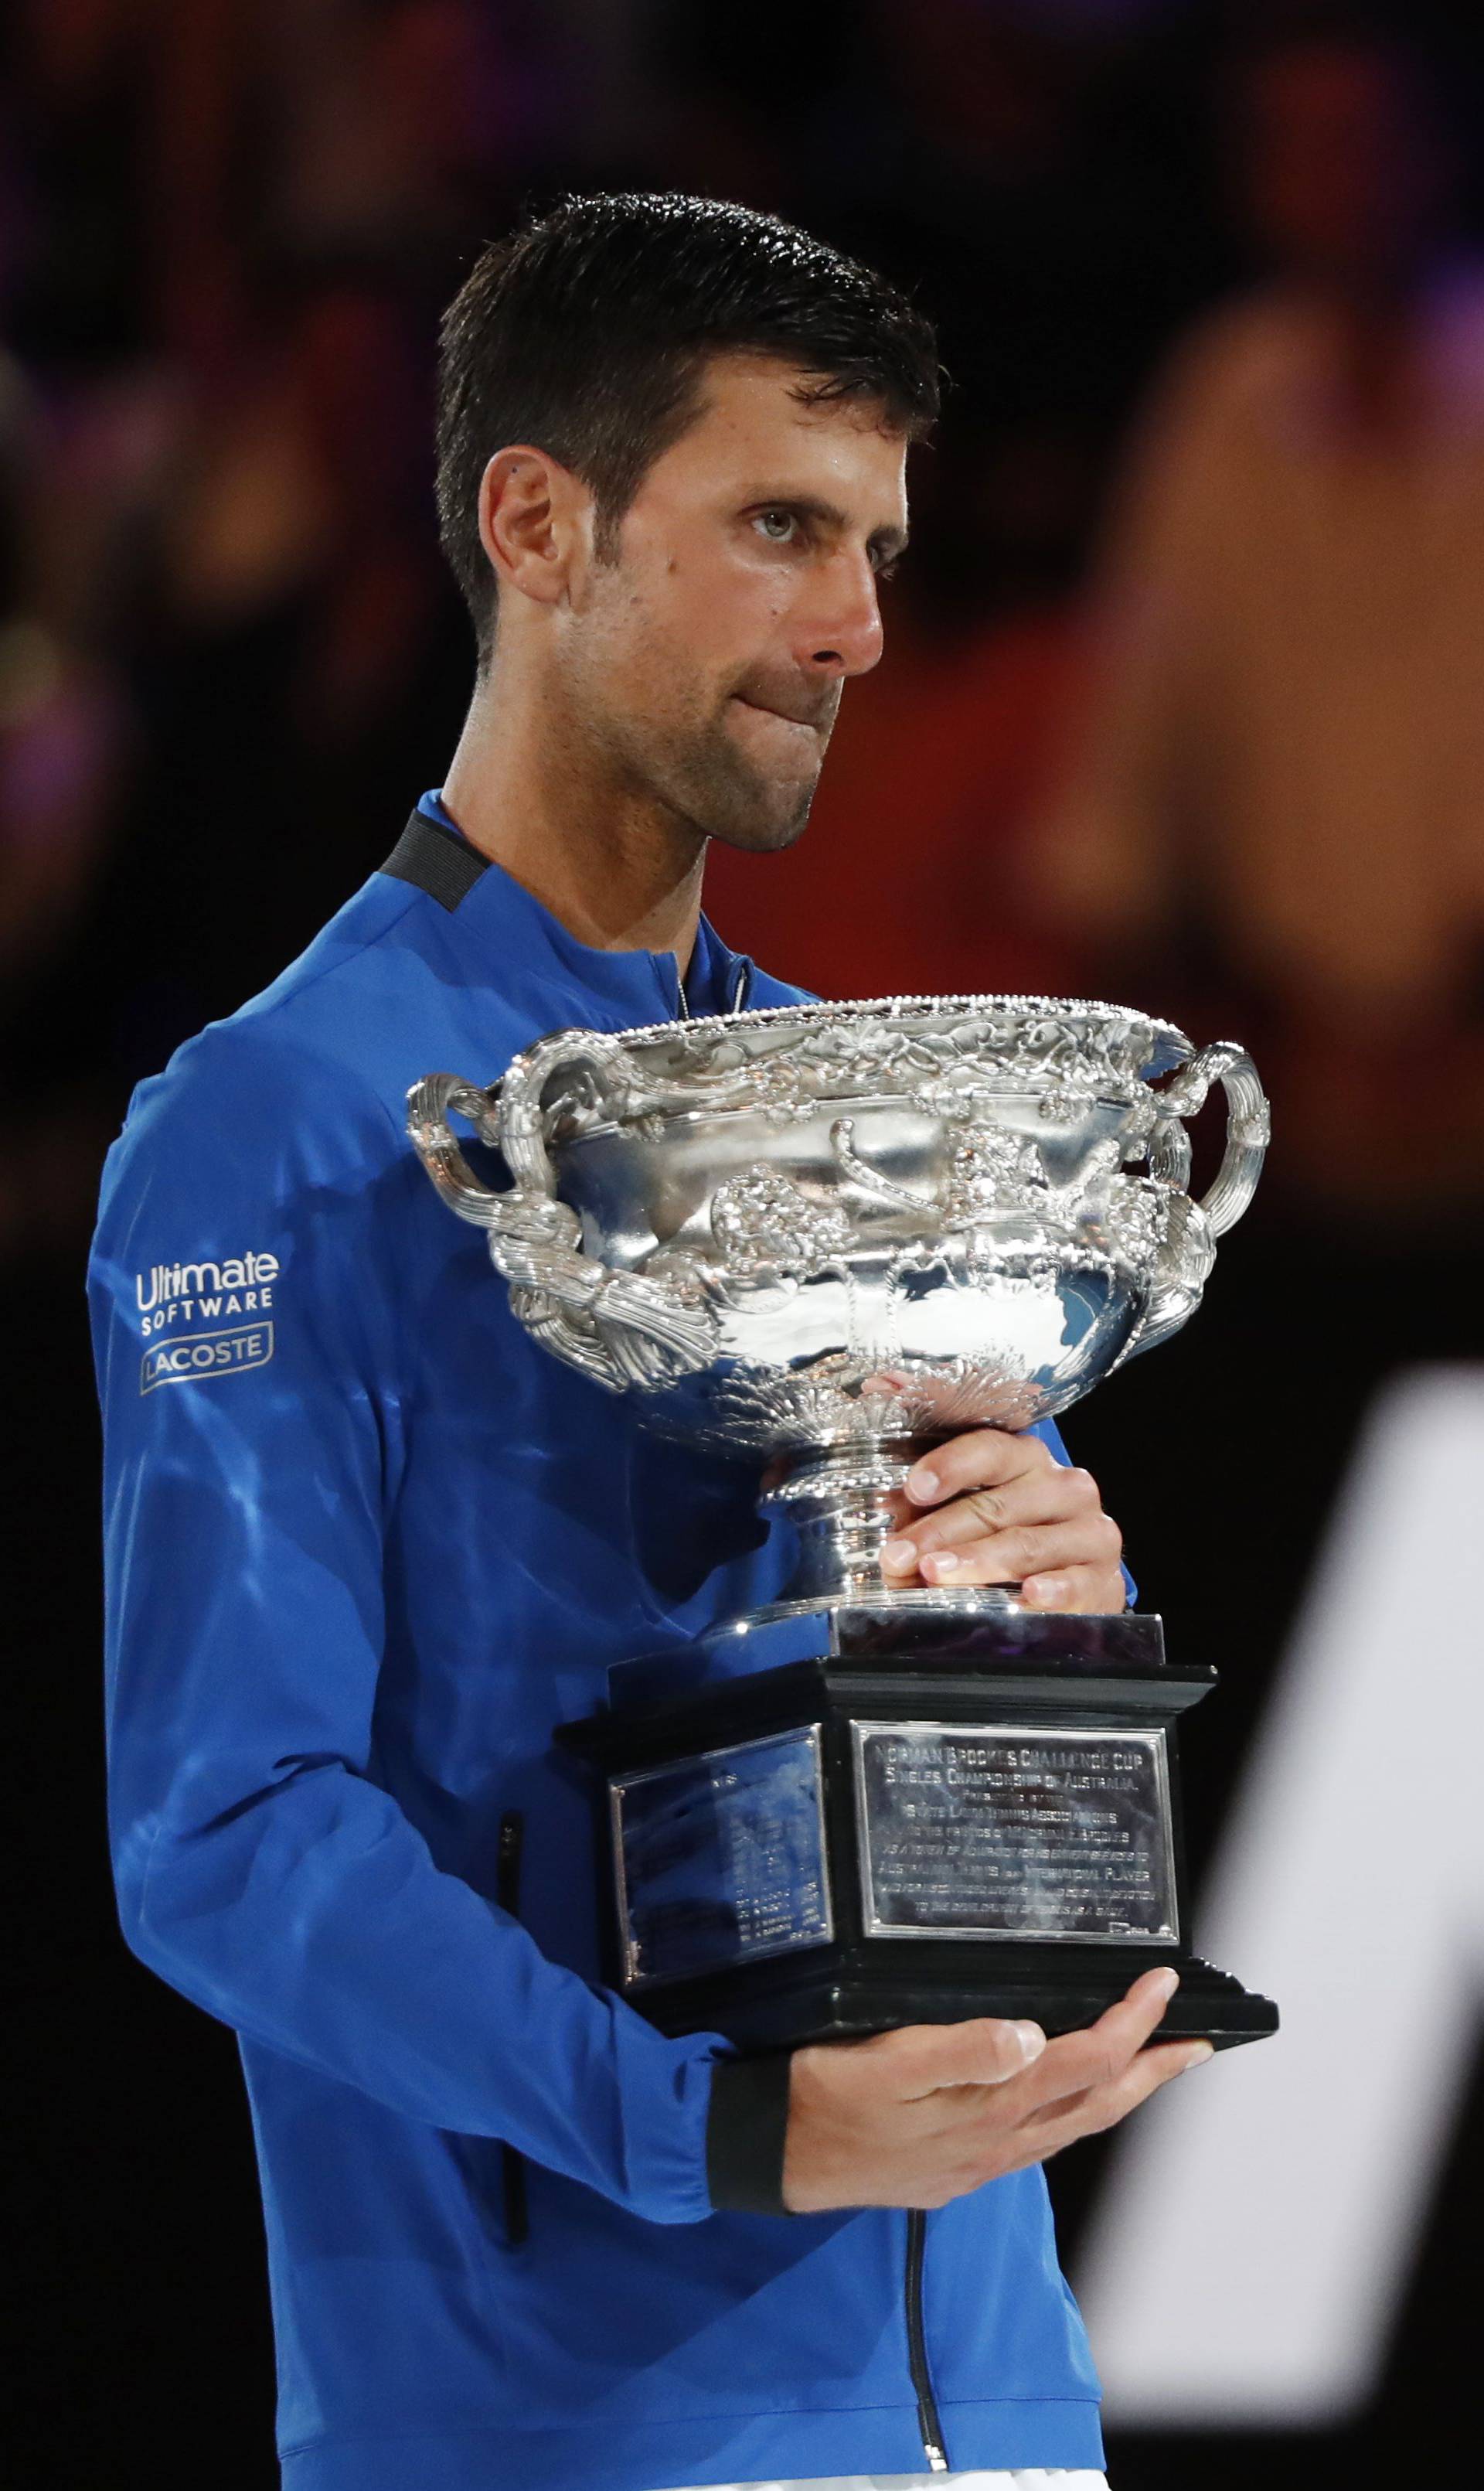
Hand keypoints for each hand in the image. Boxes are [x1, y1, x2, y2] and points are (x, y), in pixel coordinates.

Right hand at [782, 1967, 1206, 2212]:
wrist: (776, 2153)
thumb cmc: (824, 2092)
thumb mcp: (884, 2062)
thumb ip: (959, 2051)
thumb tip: (1030, 2037)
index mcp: (988, 2105)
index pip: (1084, 2060)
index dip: (1131, 2023)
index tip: (1162, 1982)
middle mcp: (997, 2140)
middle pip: (1097, 2103)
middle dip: (1153, 2070)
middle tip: (1198, 2042)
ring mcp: (979, 2161)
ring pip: (1073, 2126)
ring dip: (1121, 2094)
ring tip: (1152, 2066)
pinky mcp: (957, 2170)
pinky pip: (1039, 2141)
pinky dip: (1074, 2113)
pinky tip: (1069, 2100)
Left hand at [879, 1426, 1125, 1611]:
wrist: (1076, 1584)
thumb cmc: (1011, 1542)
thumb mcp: (971, 1520)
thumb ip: (930, 1518)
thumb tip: (886, 1532)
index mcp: (1027, 1461)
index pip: (989, 1450)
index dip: (950, 1467)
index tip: (914, 1488)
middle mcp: (1064, 1488)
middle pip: (997, 1505)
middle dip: (941, 1532)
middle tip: (901, 1555)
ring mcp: (1090, 1533)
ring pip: (1027, 1543)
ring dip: (978, 1561)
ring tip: (938, 1575)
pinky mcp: (1104, 1579)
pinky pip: (1074, 1583)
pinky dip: (1049, 1591)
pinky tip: (1026, 1597)